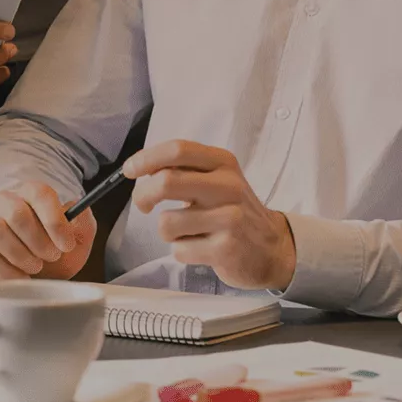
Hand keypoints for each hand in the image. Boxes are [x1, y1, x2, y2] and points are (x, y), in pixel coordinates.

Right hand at [0, 181, 97, 281]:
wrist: (34, 273)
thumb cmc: (54, 250)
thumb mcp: (76, 238)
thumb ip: (82, 222)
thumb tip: (78, 209)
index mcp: (32, 193)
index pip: (40, 194)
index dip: (54, 221)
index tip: (66, 245)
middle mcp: (5, 202)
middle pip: (16, 212)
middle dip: (38, 241)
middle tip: (51, 256)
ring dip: (21, 255)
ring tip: (35, 266)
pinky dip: (8, 273)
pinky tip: (22, 277)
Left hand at [124, 140, 295, 290]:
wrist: (272, 247)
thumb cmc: (233, 210)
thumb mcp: (218, 179)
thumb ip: (184, 170)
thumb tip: (140, 168)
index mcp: (223, 162)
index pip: (178, 150)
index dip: (146, 159)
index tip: (129, 170)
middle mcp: (228, 186)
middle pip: (166, 182)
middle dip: (143, 195)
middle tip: (143, 205)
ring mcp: (229, 218)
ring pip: (167, 222)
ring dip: (167, 231)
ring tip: (186, 231)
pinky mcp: (226, 249)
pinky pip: (179, 250)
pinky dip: (181, 251)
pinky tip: (200, 247)